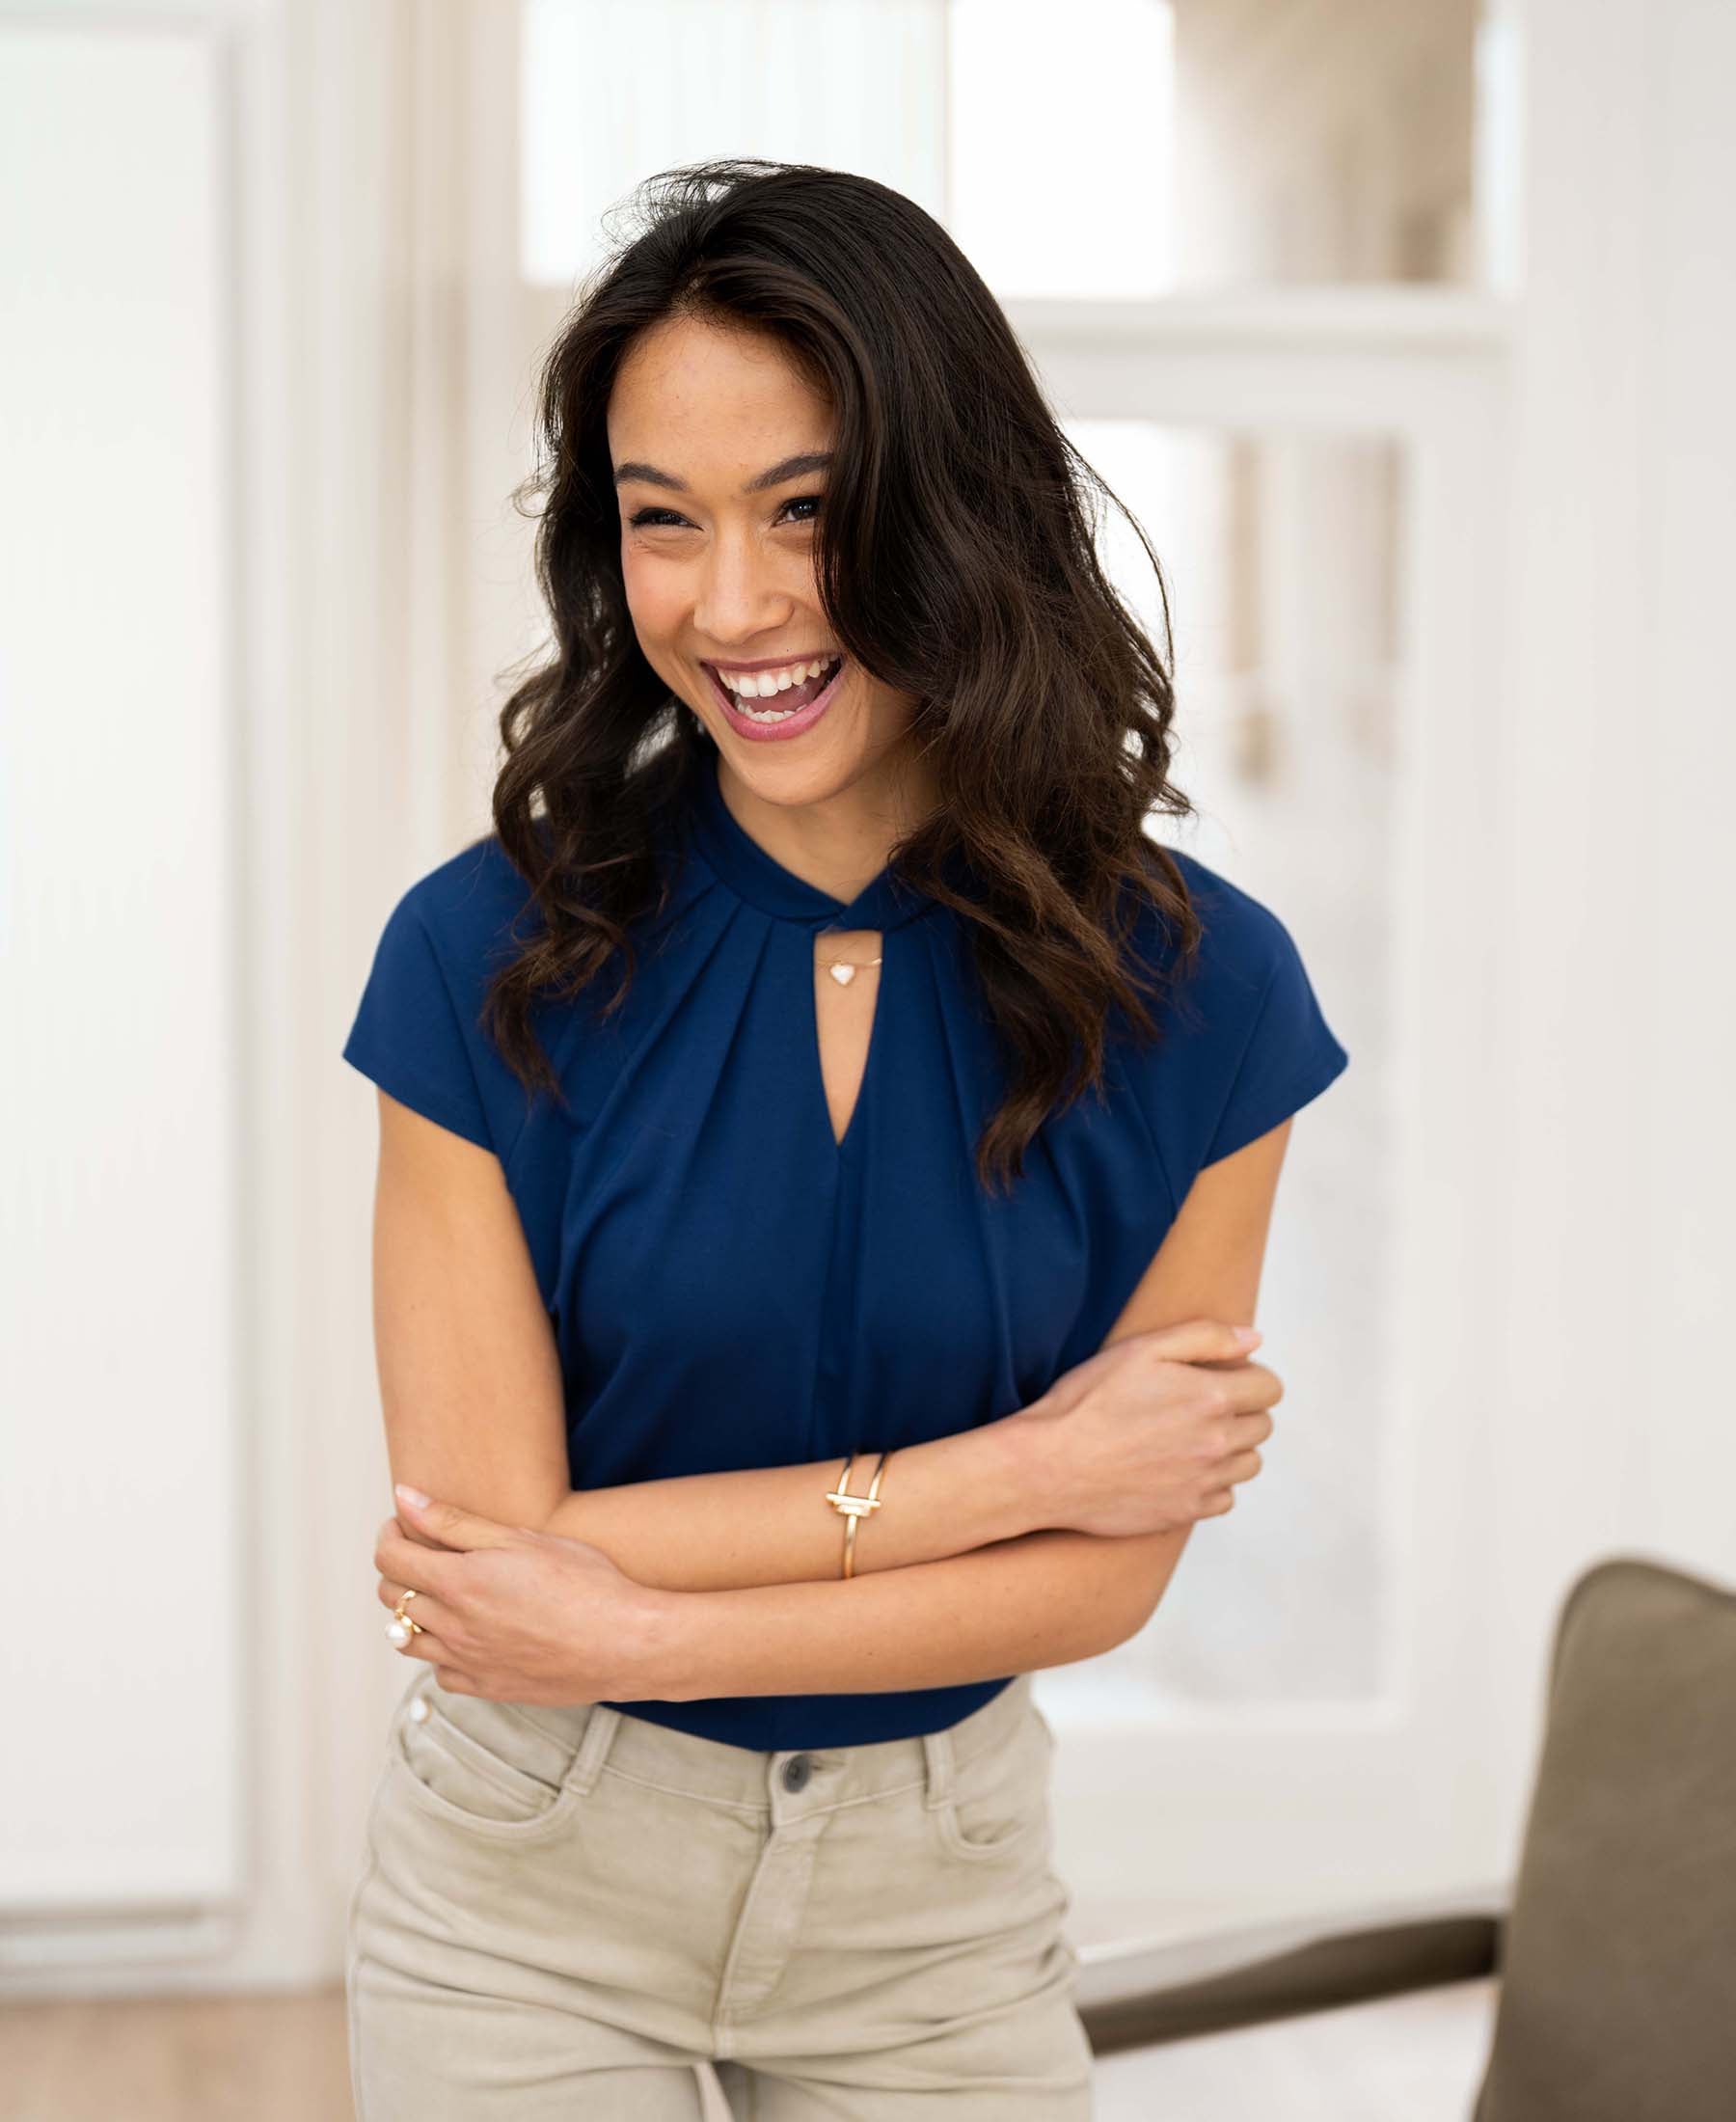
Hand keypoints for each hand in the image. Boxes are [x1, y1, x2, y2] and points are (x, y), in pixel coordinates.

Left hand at [374, 1487, 662, 1704]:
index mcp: (458, 1583)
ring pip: (407, 1641)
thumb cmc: (583, 1582)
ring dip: (411, 1612)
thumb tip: (404, 1498)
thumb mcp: (519, 1538)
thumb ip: (454, 1521)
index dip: (388, 1536)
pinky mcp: (487, 1687)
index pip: (390, 1560)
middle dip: (397, 1569)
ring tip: (440, 1593)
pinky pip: (440, 1672)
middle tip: (422, 1552)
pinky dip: (440, 1651)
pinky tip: (466, 1634)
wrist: (623, 1643)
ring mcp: (467, 1662)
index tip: (400, 1525)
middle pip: (392, 1599)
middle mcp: (453, 1628)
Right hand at [1006, 1319, 1281, 1537]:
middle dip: (1240, 1410)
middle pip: (1262, 1425)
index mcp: (1211, 1397)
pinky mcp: (1186, 1512)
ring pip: (1248, 1463)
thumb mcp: (1142, 1349)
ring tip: (1188, 1437)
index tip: (1221, 1377)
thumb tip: (1255, 1339)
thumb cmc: (1088, 1401)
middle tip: (1195, 1405)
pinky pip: (1224, 1498)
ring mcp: (1204, 1482)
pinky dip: (1211, 1483)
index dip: (1248, 1377)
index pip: (1270, 1388)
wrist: (1049, 1466)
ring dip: (1231, 1448)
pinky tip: (1178, 1468)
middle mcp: (1217, 1442)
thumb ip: (1206, 1337)